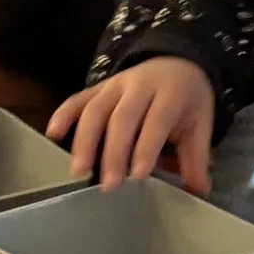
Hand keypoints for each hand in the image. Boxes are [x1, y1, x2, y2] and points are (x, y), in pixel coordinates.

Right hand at [49, 59, 213, 189]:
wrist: (177, 61)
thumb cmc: (187, 100)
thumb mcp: (200, 124)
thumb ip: (196, 158)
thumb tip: (198, 192)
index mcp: (170, 93)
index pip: (156, 121)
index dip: (146, 148)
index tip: (137, 176)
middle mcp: (140, 86)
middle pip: (123, 118)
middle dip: (113, 152)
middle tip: (108, 185)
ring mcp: (116, 84)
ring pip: (96, 109)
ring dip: (85, 140)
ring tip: (79, 171)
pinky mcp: (98, 87)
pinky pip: (78, 98)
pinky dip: (63, 114)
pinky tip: (52, 134)